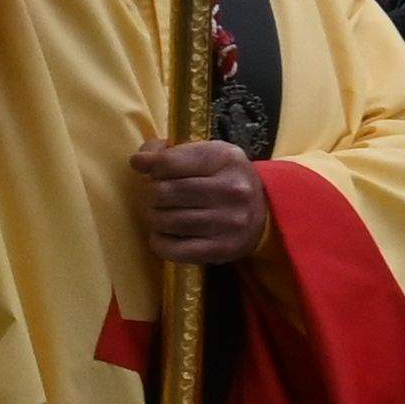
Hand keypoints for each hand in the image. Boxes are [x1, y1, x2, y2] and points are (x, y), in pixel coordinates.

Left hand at [133, 137, 268, 266]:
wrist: (265, 212)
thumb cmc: (224, 179)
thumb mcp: (206, 155)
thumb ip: (169, 154)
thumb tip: (139, 161)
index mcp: (225, 158)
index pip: (167, 162)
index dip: (151, 167)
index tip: (151, 171)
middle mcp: (231, 189)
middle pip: (163, 192)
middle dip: (152, 195)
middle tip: (159, 197)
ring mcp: (228, 221)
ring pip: (165, 221)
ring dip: (155, 218)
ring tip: (164, 214)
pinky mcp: (222, 249)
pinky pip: (172, 249)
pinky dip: (159, 243)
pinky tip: (165, 235)